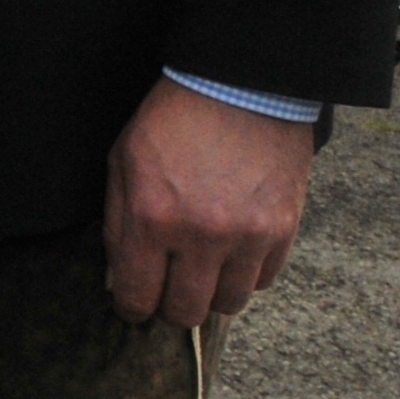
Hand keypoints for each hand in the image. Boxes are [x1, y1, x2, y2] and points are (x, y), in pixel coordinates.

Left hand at [103, 76, 314, 327]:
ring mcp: (247, 236)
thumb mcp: (122, 162)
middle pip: (186, 311)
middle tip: (168, 287)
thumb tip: (118, 279)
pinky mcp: (283, 230)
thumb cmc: (172, 121)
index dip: (132, 307)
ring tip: (203, 267)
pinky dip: (246, 274)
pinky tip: (233, 250)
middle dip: (170, 306)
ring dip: (212, 292)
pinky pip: (263, 280)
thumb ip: (117, 224)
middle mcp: (200, 235)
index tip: (134, 304)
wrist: (239, 86)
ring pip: (229, 304)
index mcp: (151, 217)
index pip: (138, 296)